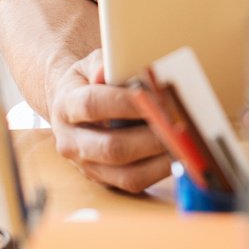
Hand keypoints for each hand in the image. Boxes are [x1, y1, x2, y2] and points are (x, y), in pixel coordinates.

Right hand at [47, 49, 170, 192]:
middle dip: (151, 136)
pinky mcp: (105, 181)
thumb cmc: (88, 82)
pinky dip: (161, 171)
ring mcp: (88, 167)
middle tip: (178, 123)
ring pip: (127, 174)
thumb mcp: (90, 64)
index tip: (155, 96)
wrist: (72, 107)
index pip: (92, 105)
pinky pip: (136, 184)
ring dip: (160, 159)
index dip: (125, 102)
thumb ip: (102, 64)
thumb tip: (111, 69)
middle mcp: (71, 142)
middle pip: (112, 148)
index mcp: (65, 107)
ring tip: (183, 141)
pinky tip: (177, 153)